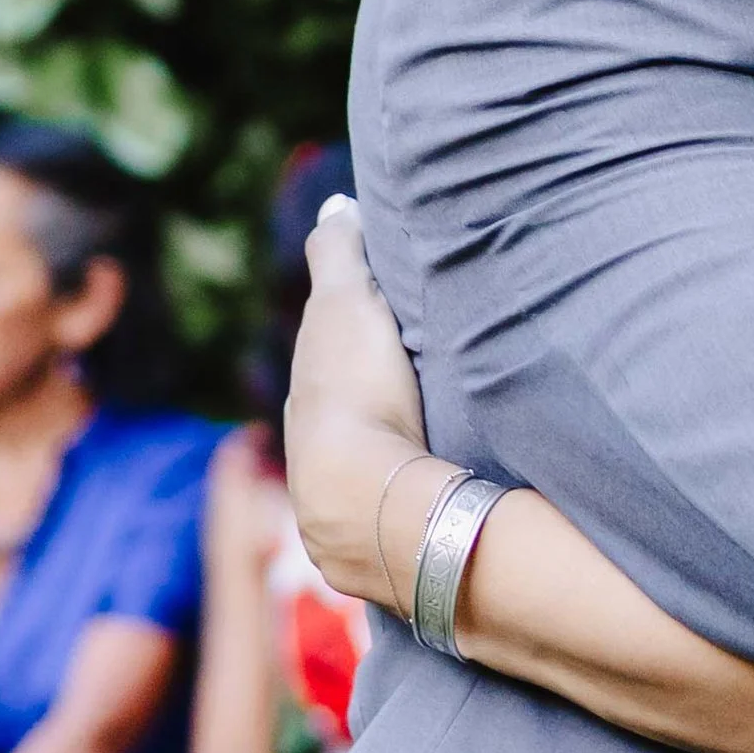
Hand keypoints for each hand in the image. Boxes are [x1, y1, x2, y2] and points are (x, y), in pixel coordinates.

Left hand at [286, 198, 442, 608]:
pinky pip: (396, 505)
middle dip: (378, 394)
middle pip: (350, 411)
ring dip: (398, 448)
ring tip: (441, 436)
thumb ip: (337, 254)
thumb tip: (334, 205)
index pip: (333, 354)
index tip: (396, 322)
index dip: (361, 334)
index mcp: (312, 389)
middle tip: (425, 377)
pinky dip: (414, 490)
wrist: (367, 501)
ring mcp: (342, 504)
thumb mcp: (345, 305)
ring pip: (372, 463)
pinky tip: (440, 491)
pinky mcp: (376, 546)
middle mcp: (317, 448)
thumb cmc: (357, 391)